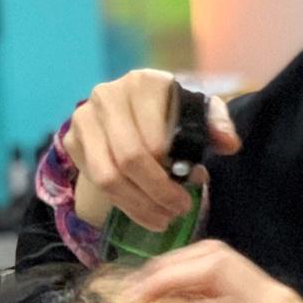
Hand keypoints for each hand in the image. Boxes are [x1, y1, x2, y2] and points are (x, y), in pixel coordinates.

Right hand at [63, 69, 241, 230]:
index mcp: (145, 83)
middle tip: (178, 211)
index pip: (155, 139)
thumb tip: (229, 144)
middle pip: (129, 160)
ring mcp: (85, 117)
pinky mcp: (72, 139)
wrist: (132, 108)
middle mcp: (108, 96)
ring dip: (137, 205)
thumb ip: (217, 124)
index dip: (173, 171)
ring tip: (162, 219)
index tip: (194, 187)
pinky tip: (143, 211)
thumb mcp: (198, 112)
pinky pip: (94, 181)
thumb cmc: (172, 111)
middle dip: (156, 193)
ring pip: (107, 176)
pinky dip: (121, 203)